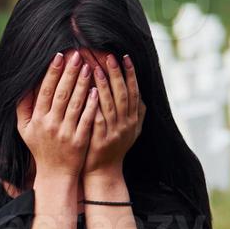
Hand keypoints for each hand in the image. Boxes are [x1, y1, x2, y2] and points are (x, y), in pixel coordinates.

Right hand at [17, 50, 97, 181]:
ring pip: (75, 104)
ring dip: (82, 84)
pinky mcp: (80, 141)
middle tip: (77, 54)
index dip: (52, 73)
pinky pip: (86, 120)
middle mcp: (51, 125)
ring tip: (89, 67)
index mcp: (38, 119)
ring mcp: (66, 133)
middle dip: (69, 73)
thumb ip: (23, 107)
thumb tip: (24, 85)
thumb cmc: (40, 148)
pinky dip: (91, 105)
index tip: (59, 56)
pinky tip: (97, 91)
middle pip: (61, 94)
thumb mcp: (25, 129)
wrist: (55, 175)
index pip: (45, 91)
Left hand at [84, 53, 143, 176]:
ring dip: (104, 84)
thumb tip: (141, 94)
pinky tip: (88, 91)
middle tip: (109, 56)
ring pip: (110, 104)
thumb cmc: (114, 148)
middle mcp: (126, 124)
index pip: (133, 92)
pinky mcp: (100, 139)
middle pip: (122, 95)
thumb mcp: (132, 131)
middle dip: (116, 74)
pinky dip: (94, 104)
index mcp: (133, 120)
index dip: (130, 74)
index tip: (125, 57)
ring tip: (95, 67)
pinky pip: (97, 118)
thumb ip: (137, 114)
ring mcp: (114, 132)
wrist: (104, 172)